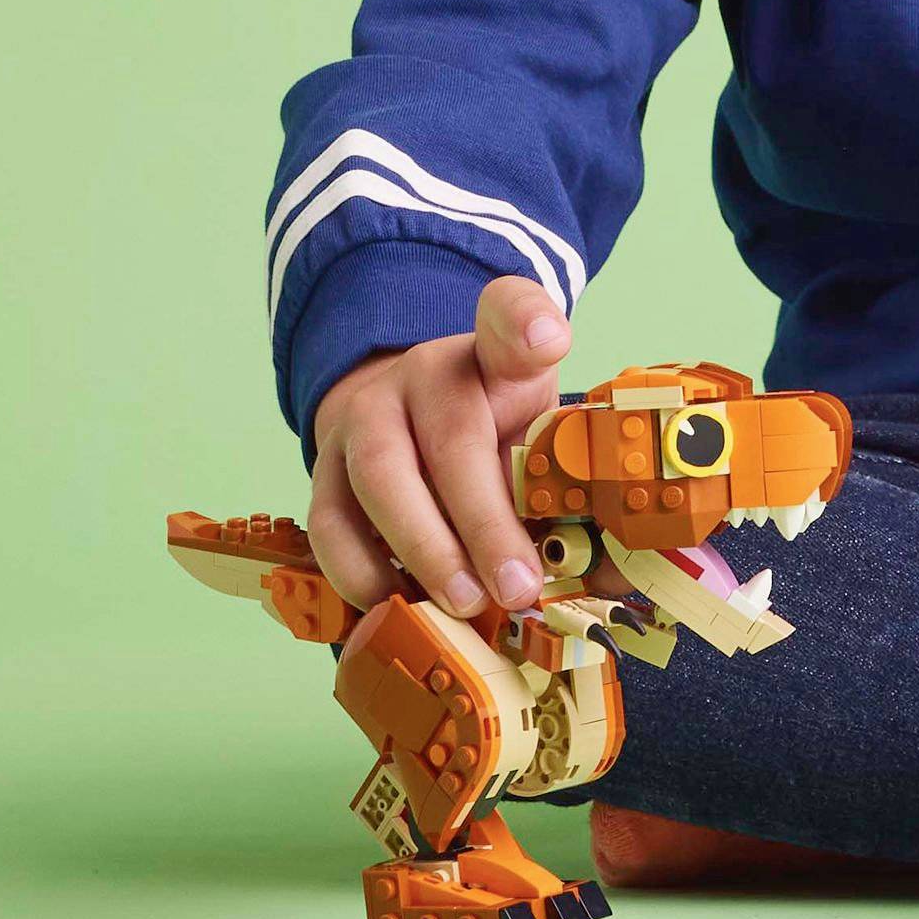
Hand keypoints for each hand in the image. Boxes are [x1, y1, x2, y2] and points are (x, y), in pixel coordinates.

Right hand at [306, 273, 571, 619]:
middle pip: (451, 436)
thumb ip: (564, 482)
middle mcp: (427, 373)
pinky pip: (331, 523)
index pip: (512, 315)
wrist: (408, 423)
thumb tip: (596, 567)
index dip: (527, 324)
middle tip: (516, 587)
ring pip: (381, 479)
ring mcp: (367, 414)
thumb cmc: (494, 435)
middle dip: (484, 522)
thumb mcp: (540, 434)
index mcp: (497, 356)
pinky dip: (363, 572)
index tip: (546, 341)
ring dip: (425, 551)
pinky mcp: (323, 468)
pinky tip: (400, 604)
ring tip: (465, 604)